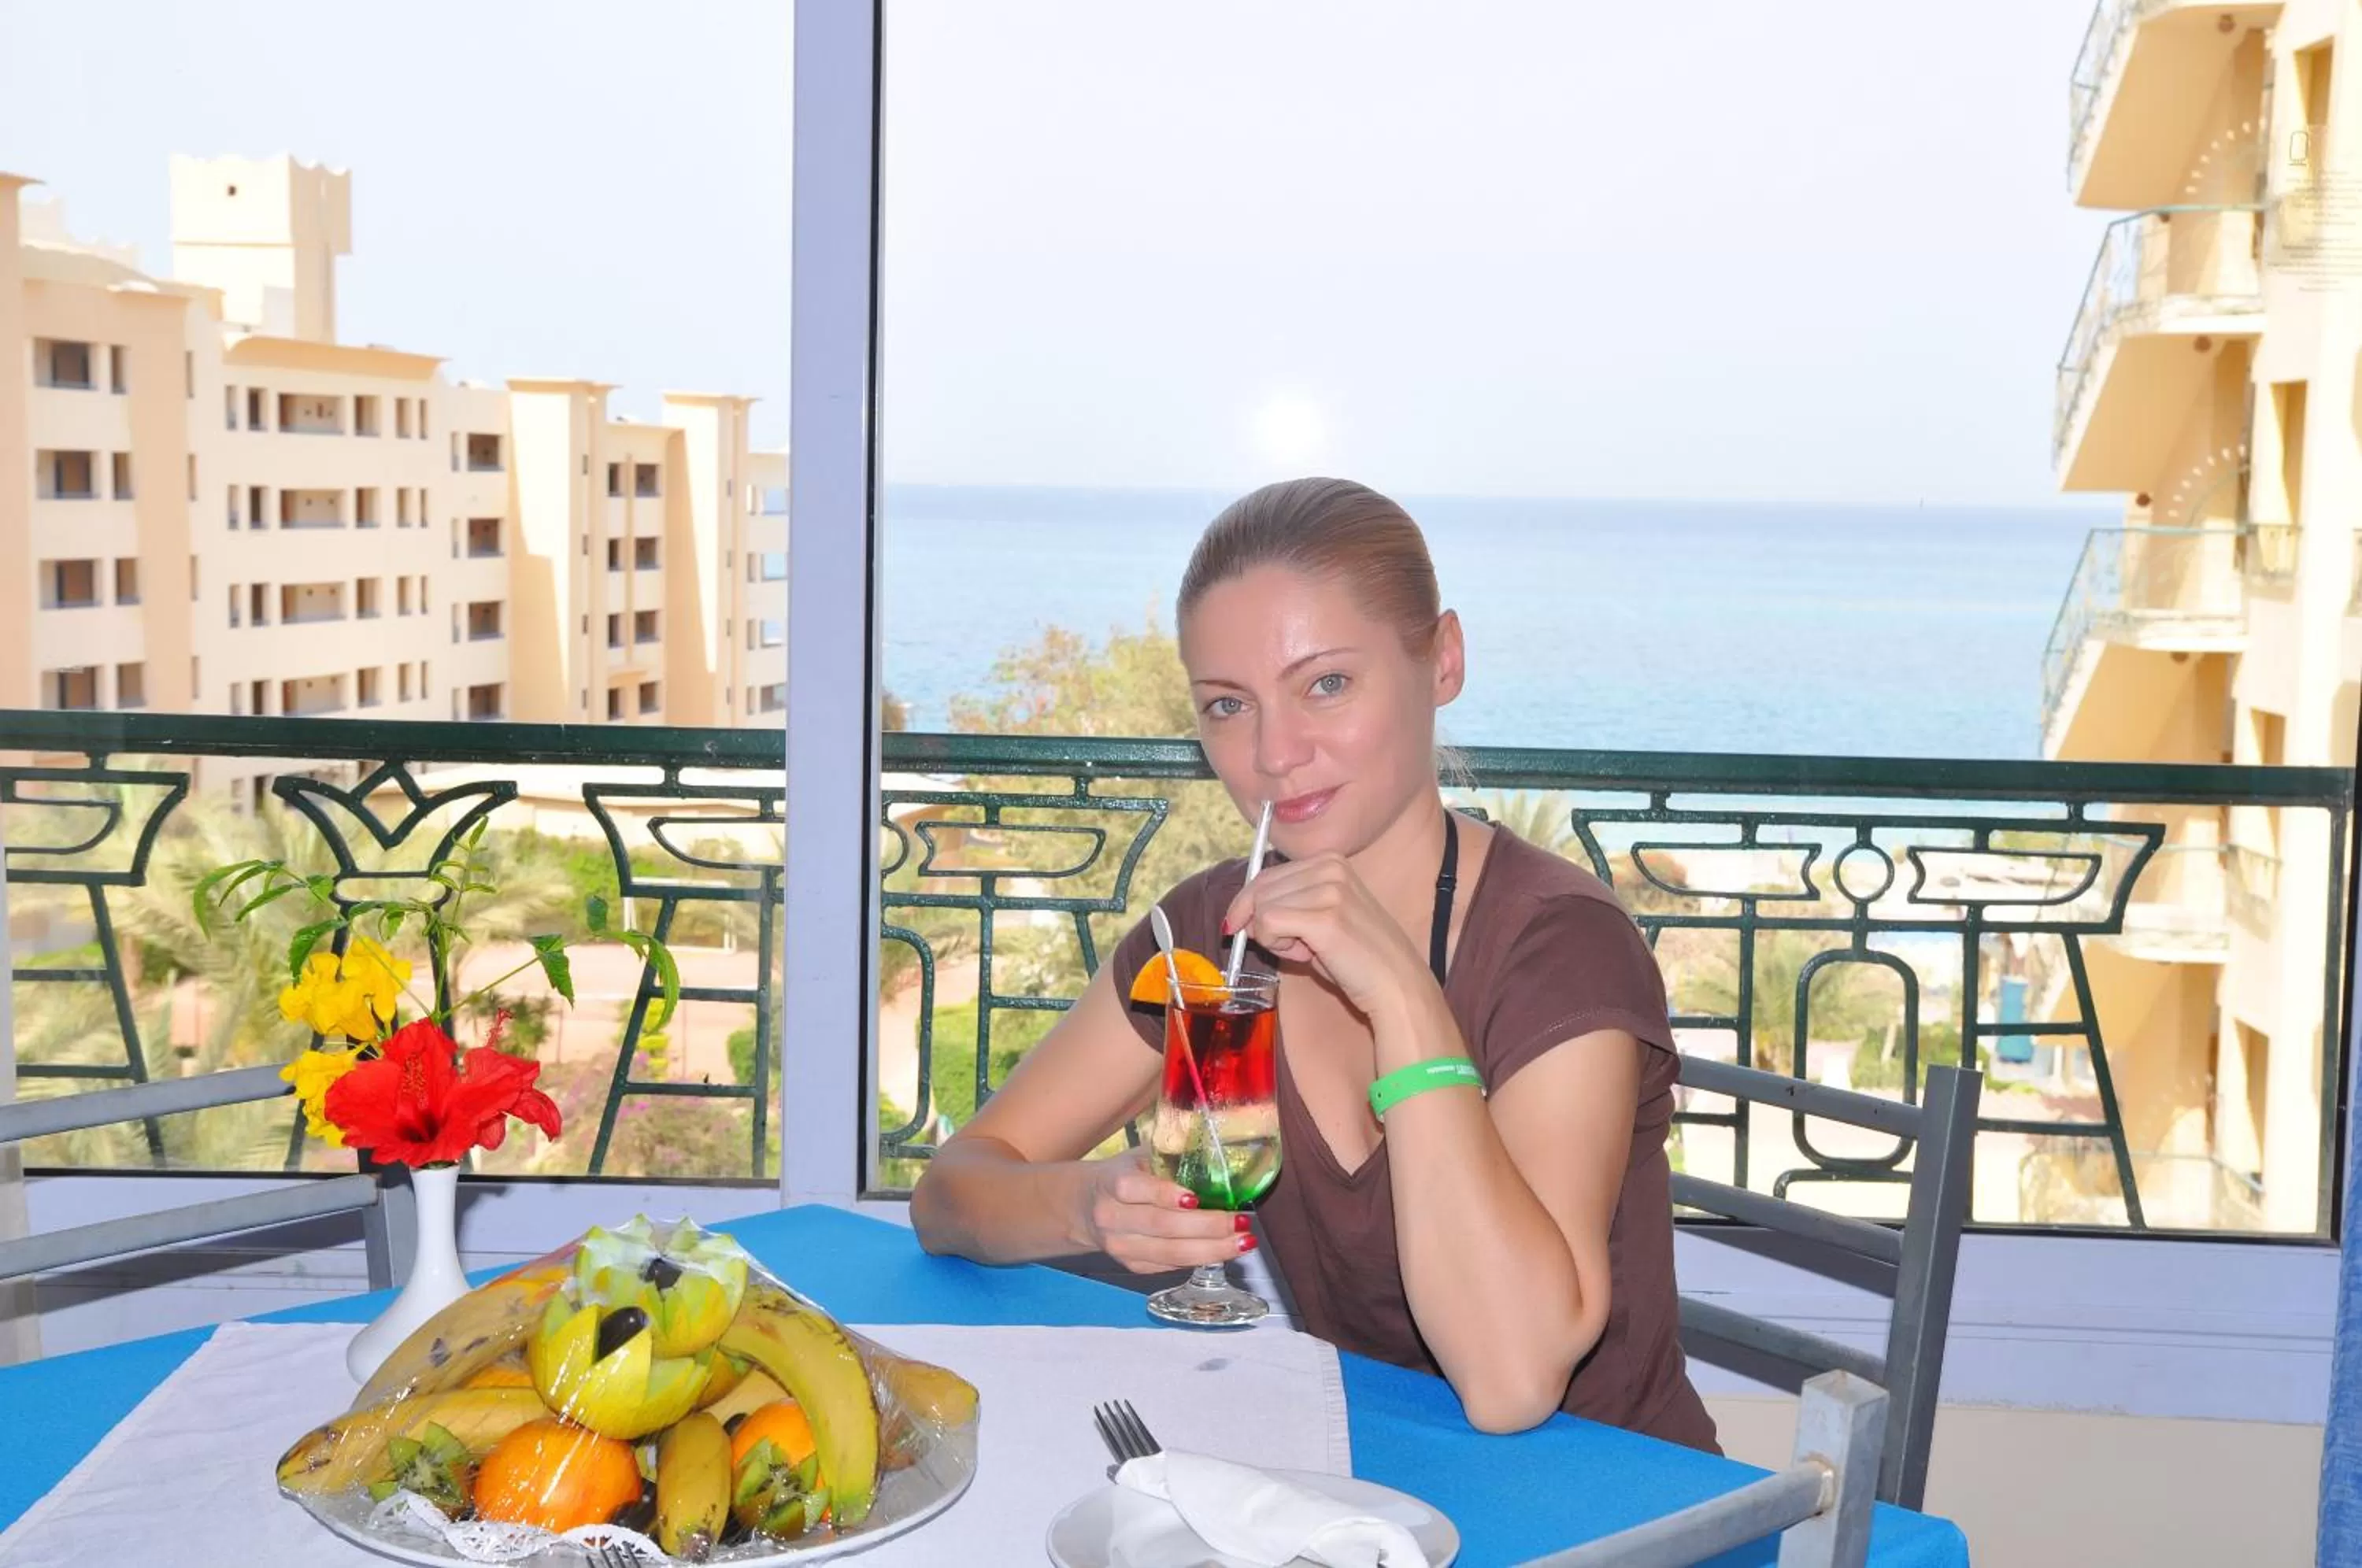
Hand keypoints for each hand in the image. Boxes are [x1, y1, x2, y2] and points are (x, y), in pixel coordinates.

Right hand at [1076, 1147, 1250, 1273]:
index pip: (1135, 1189)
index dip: (1166, 1195)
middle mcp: (1111, 1217)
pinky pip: (1169, 1266)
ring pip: (1169, 1253)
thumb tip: (1219, 1158)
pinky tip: (1223, 1250)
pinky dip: (1199, 1259)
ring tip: (1243, 1241)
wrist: (1085, 1206)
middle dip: (1207, 1226)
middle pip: (1161, 1226)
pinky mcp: (1130, 1265)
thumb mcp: (1139, 1158)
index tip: (1197, 1198)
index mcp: (1111, 1182)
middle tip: (1241, 1222)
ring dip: (1211, 1250)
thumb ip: (1169, 1159)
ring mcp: (1120, 1246)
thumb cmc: (1122, 1175)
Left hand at [1220, 852, 1428, 1016]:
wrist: (1396, 984)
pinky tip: (1304, 955)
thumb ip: (1285, 906)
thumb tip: (1241, 915)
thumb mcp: (1320, 918)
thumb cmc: (1357, 958)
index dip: (1245, 902)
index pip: (1266, 874)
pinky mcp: (1325, 917)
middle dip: (1261, 922)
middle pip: (1260, 888)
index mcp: (1330, 860)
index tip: (1236, 925)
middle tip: (1291, 947)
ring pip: (1262, 907)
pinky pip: (1269, 924)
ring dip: (1273, 937)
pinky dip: (1276, 945)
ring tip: (1307, 950)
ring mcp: (1329, 890)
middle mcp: (1330, 867)